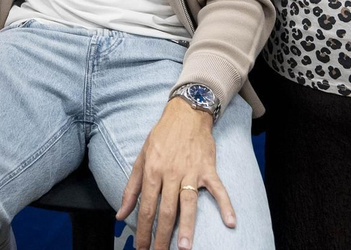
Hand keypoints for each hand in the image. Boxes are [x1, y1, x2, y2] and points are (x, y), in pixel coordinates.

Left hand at [116, 98, 235, 249]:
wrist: (186, 113)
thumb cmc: (161, 136)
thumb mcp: (141, 158)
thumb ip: (131, 188)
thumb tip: (120, 214)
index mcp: (152, 171)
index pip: (146, 207)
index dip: (143, 230)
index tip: (141, 248)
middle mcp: (171, 173)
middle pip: (166, 210)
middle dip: (162, 236)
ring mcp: (191, 172)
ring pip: (188, 203)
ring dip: (187, 227)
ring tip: (184, 247)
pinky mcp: (208, 169)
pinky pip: (218, 189)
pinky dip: (225, 205)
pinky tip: (230, 222)